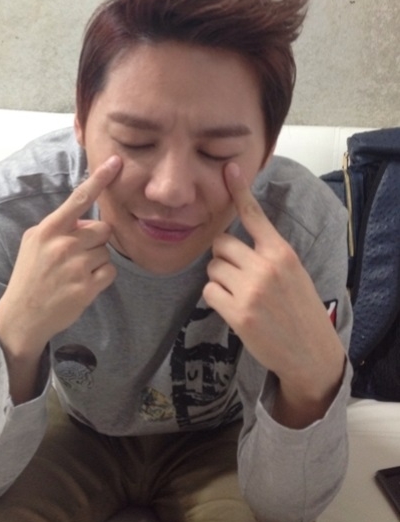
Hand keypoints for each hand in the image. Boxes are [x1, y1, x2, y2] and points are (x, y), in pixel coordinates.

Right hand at [0, 155, 121, 365]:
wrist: (22, 316)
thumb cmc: (29, 275)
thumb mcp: (33, 242)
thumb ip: (58, 226)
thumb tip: (83, 217)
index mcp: (48, 230)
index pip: (78, 199)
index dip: (99, 180)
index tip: (115, 163)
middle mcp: (63, 246)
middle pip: (102, 229)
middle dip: (96, 240)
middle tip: (78, 254)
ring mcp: (76, 267)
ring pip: (106, 252)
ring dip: (96, 261)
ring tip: (75, 272)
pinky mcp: (86, 288)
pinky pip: (110, 272)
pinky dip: (101, 277)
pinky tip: (83, 284)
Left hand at [203, 162, 344, 426]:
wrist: (311, 352)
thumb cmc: (300, 309)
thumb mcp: (293, 273)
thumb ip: (268, 254)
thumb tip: (236, 242)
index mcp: (281, 252)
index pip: (255, 216)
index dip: (240, 191)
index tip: (229, 169)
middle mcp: (266, 266)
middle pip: (220, 244)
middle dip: (222, 257)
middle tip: (236, 274)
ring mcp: (251, 290)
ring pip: (212, 268)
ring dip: (219, 279)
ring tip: (239, 295)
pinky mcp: (238, 313)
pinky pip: (209, 291)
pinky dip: (215, 298)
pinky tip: (233, 309)